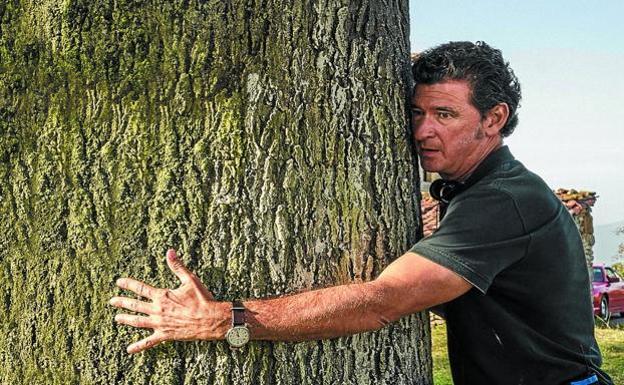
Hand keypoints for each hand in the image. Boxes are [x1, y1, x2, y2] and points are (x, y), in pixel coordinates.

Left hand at [109, 249, 229, 353]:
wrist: (209, 319)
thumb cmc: (201, 299)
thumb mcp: (189, 280)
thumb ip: (177, 266)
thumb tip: (170, 251)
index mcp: (162, 296)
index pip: (141, 288)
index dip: (129, 284)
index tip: (119, 282)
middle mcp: (157, 310)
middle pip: (135, 305)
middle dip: (122, 302)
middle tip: (112, 301)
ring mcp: (159, 324)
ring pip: (138, 322)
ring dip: (126, 319)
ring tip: (117, 318)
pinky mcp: (165, 335)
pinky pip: (149, 342)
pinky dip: (138, 346)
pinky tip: (129, 349)